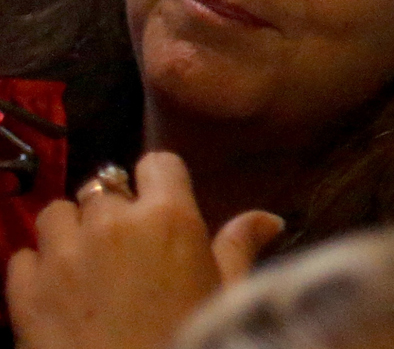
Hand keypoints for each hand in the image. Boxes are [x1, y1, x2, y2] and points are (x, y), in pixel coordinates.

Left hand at [5, 153, 282, 348]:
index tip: (162, 202)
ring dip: (71, 231)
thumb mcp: (224, 293)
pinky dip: (38, 267)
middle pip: (104, 188)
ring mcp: (62, 255)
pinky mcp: (25, 289)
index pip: (157, 163)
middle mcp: (111, 224)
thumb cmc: (189, 338)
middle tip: (127, 248)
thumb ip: (239, 247)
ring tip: (87, 263)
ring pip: (57, 214)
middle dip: (114, 212)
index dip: (160, 182)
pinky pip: (24, 254)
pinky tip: (60, 291)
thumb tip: (268, 219)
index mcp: (169, 217)